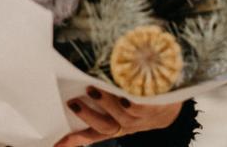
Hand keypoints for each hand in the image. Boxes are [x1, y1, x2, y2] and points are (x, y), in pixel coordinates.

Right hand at [54, 87, 181, 145]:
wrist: (171, 105)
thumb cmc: (136, 101)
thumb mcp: (117, 107)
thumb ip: (99, 101)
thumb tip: (76, 86)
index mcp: (114, 127)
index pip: (91, 135)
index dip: (73, 141)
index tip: (55, 144)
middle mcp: (125, 125)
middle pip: (105, 127)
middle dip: (87, 115)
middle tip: (72, 103)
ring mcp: (140, 118)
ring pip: (122, 115)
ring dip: (106, 103)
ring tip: (92, 88)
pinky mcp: (154, 107)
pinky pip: (141, 104)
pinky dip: (130, 98)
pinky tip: (122, 90)